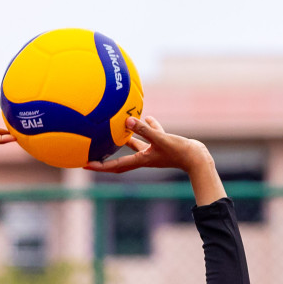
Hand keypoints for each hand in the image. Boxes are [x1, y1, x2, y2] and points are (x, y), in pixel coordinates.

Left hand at [85, 116, 225, 204]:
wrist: (198, 157)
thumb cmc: (180, 151)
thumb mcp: (161, 138)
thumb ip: (144, 130)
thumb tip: (126, 121)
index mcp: (140, 160)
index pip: (115, 165)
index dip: (99, 166)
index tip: (84, 164)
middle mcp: (144, 158)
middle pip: (120, 159)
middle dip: (106, 157)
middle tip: (92, 153)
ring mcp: (153, 152)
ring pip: (135, 145)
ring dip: (125, 139)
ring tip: (115, 129)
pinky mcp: (162, 145)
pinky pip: (151, 136)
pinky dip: (146, 128)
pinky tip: (145, 117)